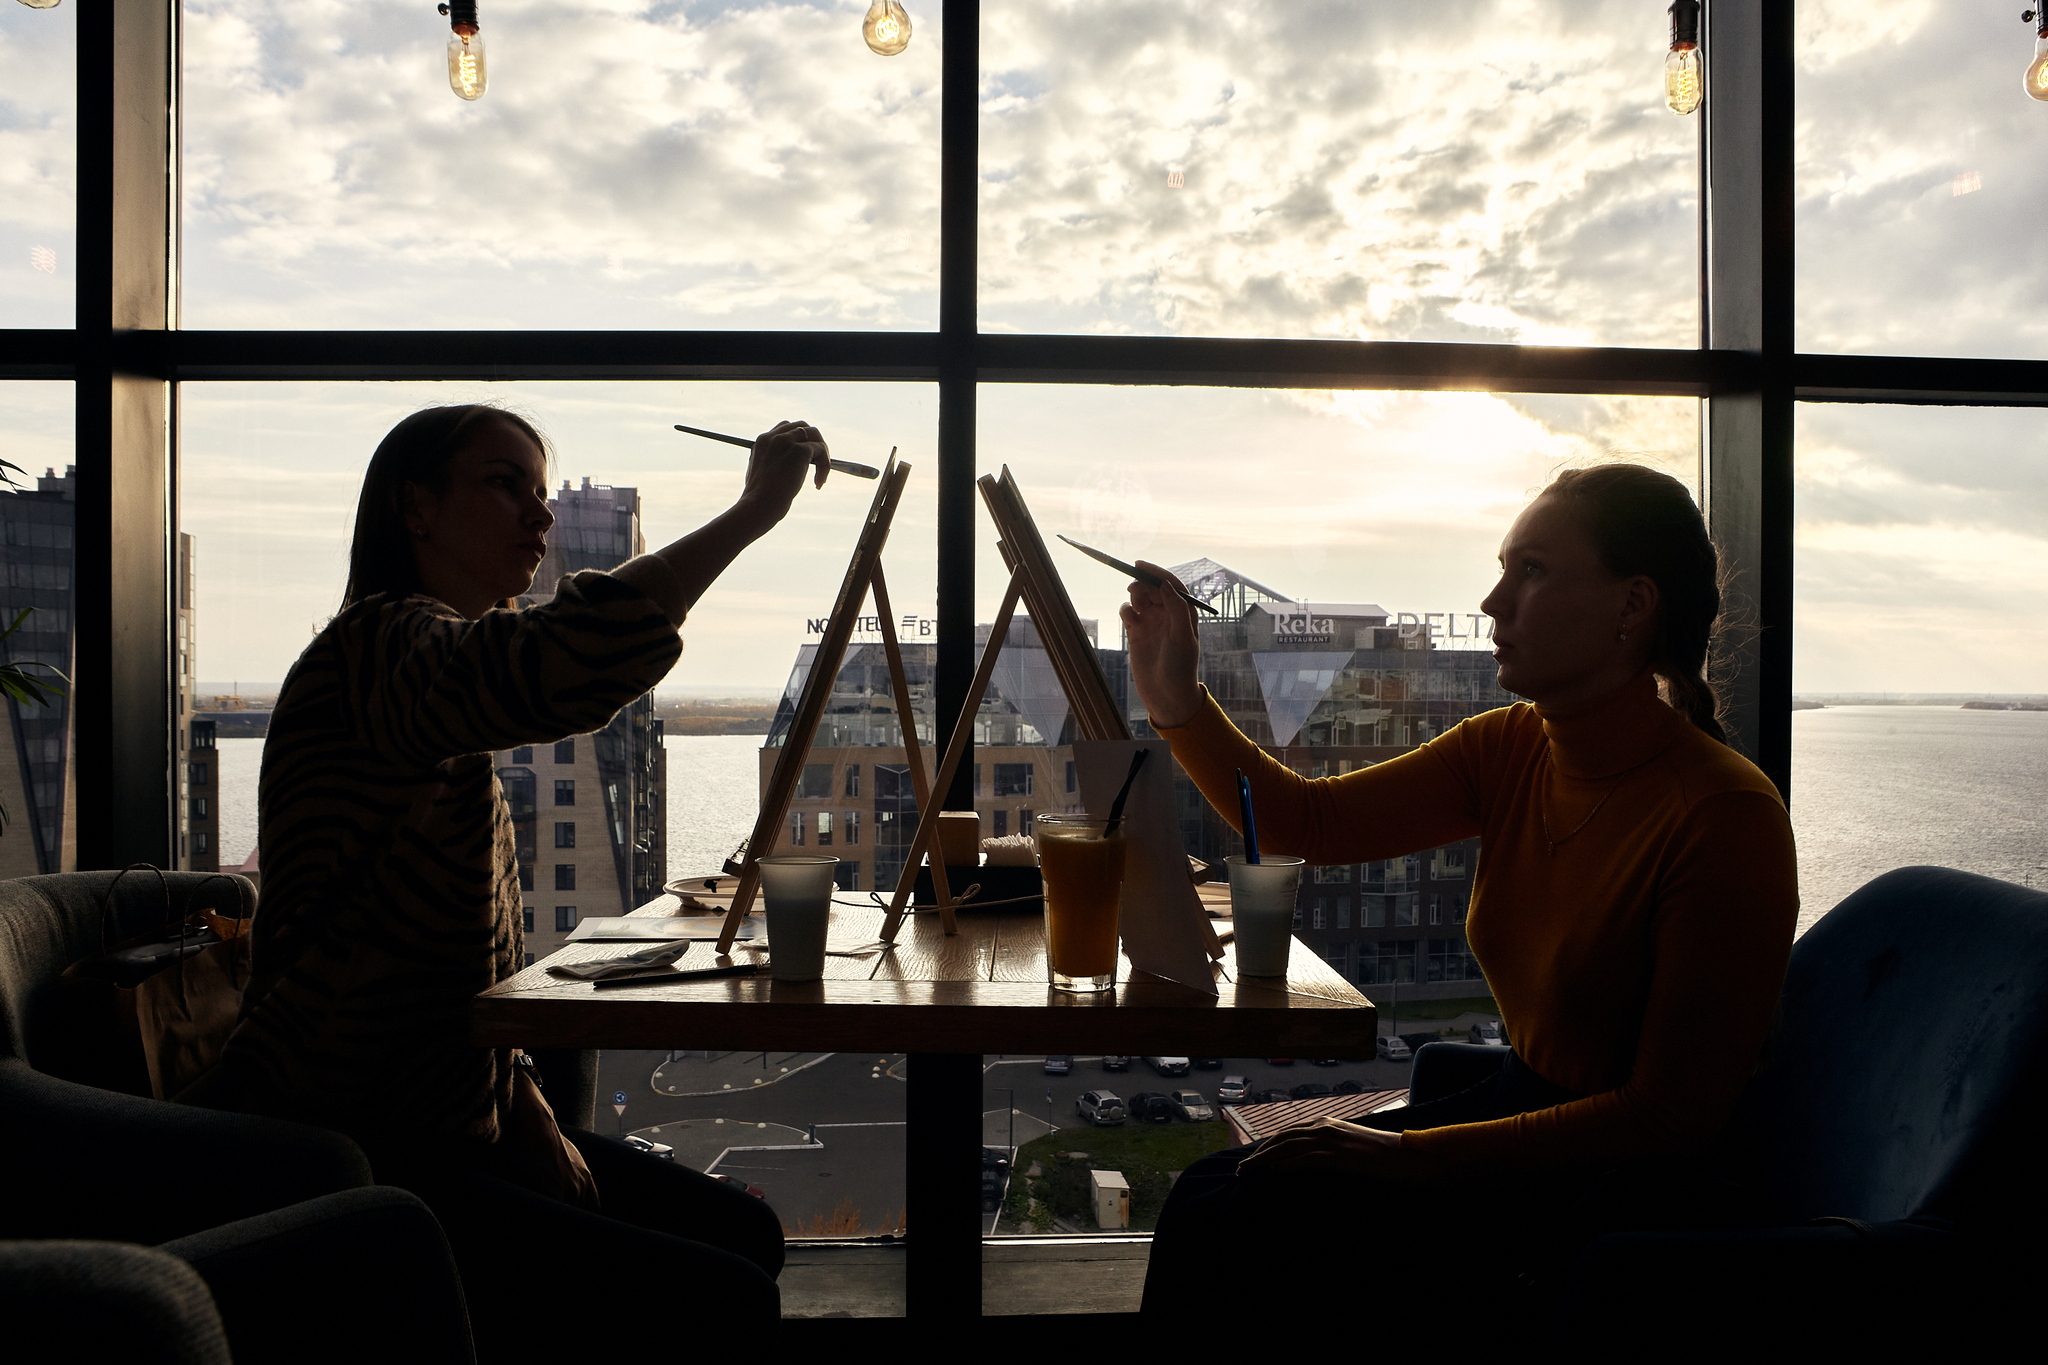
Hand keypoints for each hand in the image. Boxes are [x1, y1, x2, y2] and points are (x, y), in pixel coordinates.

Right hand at [736, 420, 830, 526]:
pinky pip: (821, 450)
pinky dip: (825, 466)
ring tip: (821, 475)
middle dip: (813, 442)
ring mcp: (786, 441)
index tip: (805, 459)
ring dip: (823, 453)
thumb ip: (773, 462)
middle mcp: (773, 437)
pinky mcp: (799, 451)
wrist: (758, 506)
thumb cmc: (760, 499)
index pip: (786, 428)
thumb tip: (793, 464)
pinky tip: (818, 484)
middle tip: (818, 464)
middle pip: (803, 426)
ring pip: (815, 435)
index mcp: (762, 441)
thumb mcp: (761, 474)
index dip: (799, 440)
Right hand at [1117, 560, 1201, 728]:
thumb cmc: (1180, 667)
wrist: (1166, 694)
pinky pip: (1128, 612)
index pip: (1170, 584)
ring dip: (1134, 596)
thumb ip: (1176, 608)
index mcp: (1184, 612)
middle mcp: (1168, 614)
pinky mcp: (1136, 632)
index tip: (1139, 565)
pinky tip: (1129, 620)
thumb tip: (1165, 583)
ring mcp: (1151, 622)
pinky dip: (1125, 610)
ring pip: (1139, 597)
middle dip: (1143, 584)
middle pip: (1153, 588)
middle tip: (1135, 590)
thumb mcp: (1182, 636)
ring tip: (1135, 608)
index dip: (1156, 572)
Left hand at [1234, 1116, 1405, 1177]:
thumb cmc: (1381, 1155)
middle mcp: (1324, 1127)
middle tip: (1242, 1168)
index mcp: (1326, 1123)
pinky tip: (1272, 1174)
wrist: (1406, 1156)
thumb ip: (1331, 1148)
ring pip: (1286, 1148)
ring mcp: (1330, 1140)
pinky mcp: (1337, 1156)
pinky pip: (1304, 1160)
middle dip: (1258, 1153)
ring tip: (1247, 1172)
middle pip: (1281, 1139)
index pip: (1288, 1132)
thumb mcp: (1351, 1146)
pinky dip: (1285, 1166)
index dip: (1267, 1145)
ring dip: (1263, 1161)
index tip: (1253, 1158)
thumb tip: (1315, 1159)